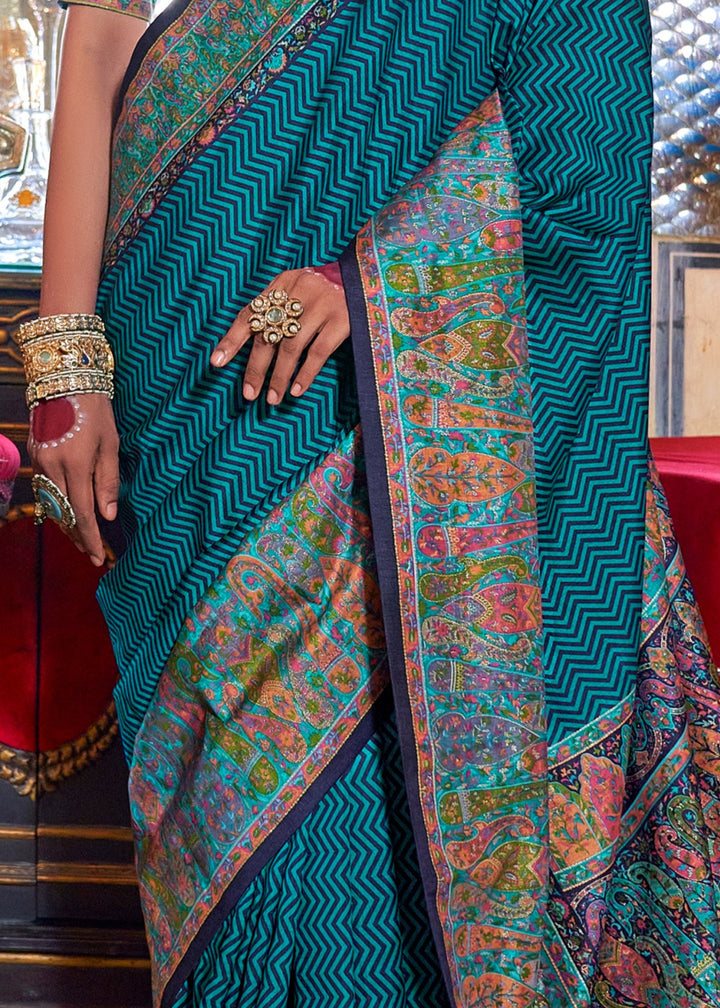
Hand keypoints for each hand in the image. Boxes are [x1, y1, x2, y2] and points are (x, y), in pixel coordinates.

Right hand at [28, 393, 118, 565]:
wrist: (66, 381)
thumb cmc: (96, 412)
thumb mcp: (111, 446)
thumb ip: (108, 483)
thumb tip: (108, 516)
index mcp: (76, 466)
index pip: (82, 514)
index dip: (91, 539)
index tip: (100, 558)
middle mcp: (53, 468)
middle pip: (64, 514)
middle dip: (78, 536)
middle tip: (92, 553)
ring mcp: (40, 462)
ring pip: (52, 504)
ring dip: (66, 524)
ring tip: (82, 539)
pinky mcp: (35, 456)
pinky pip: (45, 489)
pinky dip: (57, 505)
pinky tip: (67, 513)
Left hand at [210, 265, 348, 403]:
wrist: (369, 274)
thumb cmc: (328, 289)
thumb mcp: (299, 287)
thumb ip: (279, 306)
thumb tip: (253, 344)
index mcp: (283, 283)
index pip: (250, 312)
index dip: (232, 339)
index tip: (217, 362)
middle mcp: (299, 291)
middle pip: (268, 334)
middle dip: (256, 368)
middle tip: (248, 394)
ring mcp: (322, 305)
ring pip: (291, 347)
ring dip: (279, 377)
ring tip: (272, 398)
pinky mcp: (343, 319)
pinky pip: (318, 352)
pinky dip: (305, 373)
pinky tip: (297, 390)